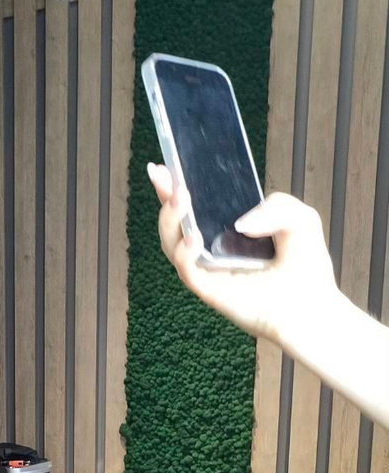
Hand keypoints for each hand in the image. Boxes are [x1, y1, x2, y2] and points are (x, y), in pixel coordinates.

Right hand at [147, 163, 336, 346]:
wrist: (311, 306)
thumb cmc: (306, 267)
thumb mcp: (301, 218)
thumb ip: (277, 204)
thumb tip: (241, 224)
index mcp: (230, 231)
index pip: (198, 206)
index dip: (179, 187)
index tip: (167, 165)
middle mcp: (214, 249)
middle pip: (177, 222)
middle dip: (165, 196)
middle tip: (162, 174)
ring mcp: (209, 270)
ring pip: (173, 244)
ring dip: (171, 220)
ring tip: (180, 198)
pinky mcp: (210, 291)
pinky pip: (187, 270)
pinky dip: (184, 252)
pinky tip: (195, 236)